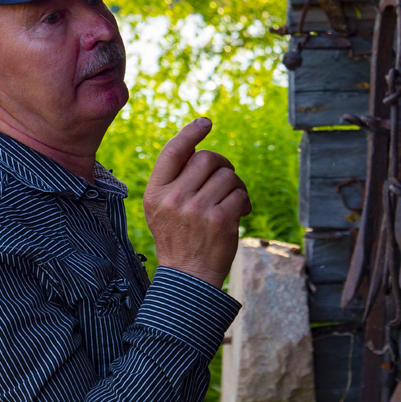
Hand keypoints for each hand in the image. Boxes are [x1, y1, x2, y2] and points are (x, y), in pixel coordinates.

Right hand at [143, 118, 251, 287]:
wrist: (187, 279)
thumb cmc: (178, 239)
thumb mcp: (161, 209)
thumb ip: (173, 181)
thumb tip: (196, 148)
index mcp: (155, 192)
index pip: (173, 151)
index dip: (191, 132)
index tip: (206, 122)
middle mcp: (173, 198)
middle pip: (207, 158)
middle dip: (223, 165)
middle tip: (227, 180)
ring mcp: (196, 209)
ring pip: (228, 175)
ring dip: (235, 186)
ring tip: (232, 202)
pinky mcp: (220, 220)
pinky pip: (240, 194)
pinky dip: (244, 202)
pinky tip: (239, 214)